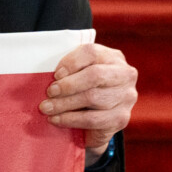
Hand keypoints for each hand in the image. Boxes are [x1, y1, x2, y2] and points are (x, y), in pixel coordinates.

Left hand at [40, 42, 136, 158]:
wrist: (96, 120)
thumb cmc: (82, 90)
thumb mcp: (78, 74)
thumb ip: (68, 70)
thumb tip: (46, 76)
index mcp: (112, 57)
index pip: (91, 52)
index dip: (71, 62)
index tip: (55, 75)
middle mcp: (125, 75)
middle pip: (95, 75)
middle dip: (68, 85)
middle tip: (49, 93)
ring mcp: (126, 97)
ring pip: (92, 98)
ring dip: (64, 104)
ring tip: (47, 108)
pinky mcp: (121, 118)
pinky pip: (92, 119)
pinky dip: (70, 119)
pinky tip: (56, 120)